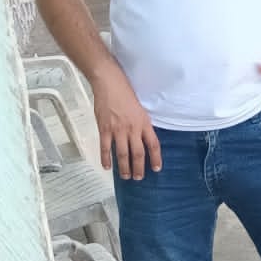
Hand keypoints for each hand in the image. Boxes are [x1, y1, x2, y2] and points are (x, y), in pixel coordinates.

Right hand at [92, 65, 160, 179]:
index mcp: (144, 123)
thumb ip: (141, 123)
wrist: (110, 83)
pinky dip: (106, 158)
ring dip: (124, 167)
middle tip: (138, 178)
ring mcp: (118, 129)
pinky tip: (107, 167)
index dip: (155, 158)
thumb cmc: (125, 93)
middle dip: (139, 168)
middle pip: (138, 153)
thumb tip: (142, 137)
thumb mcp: (140, 108)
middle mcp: (132, 128)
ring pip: (122, 154)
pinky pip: (106, 147)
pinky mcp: (104, 128)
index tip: (156, 168)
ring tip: (125, 176)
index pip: (153, 145)